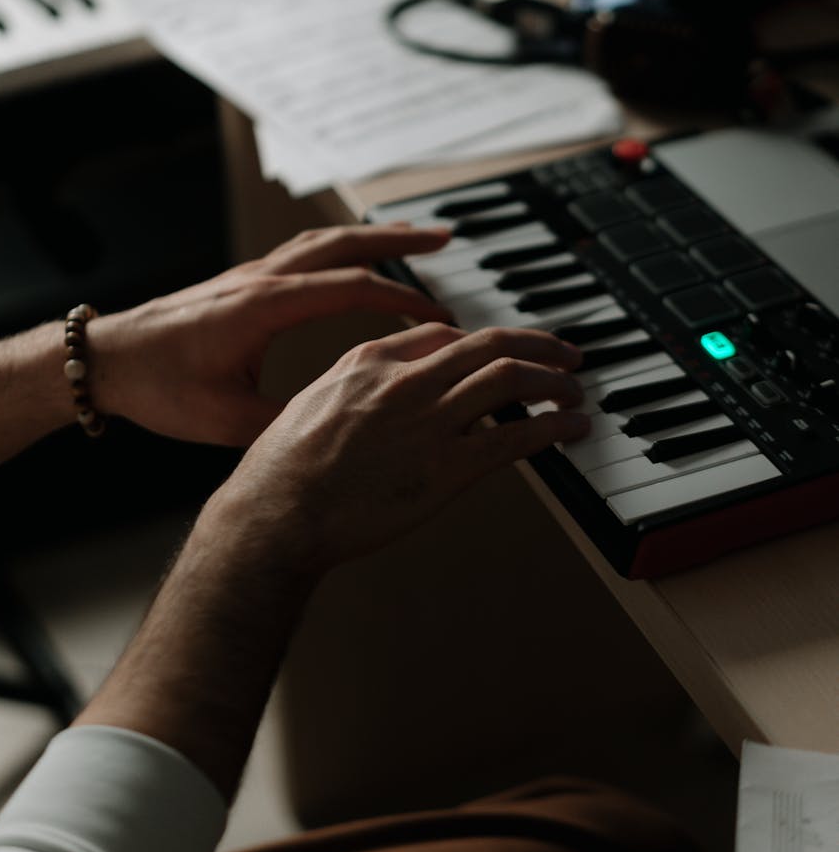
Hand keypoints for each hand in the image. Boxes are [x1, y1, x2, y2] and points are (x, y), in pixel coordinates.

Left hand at [88, 225, 453, 445]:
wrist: (105, 360)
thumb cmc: (159, 388)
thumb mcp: (229, 420)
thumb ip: (288, 419)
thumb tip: (343, 420)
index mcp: (264, 308)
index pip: (353, 288)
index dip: (404, 300)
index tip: (440, 316)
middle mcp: (261, 279)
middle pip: (345, 245)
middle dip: (400, 240)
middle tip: (447, 238)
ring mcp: (250, 275)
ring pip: (322, 241)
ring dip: (370, 235)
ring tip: (412, 236)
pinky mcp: (240, 282)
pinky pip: (301, 251)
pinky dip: (338, 247)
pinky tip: (351, 256)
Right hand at [211, 322, 588, 573]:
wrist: (275, 516)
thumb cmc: (280, 472)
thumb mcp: (311, 405)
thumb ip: (353, 390)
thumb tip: (376, 396)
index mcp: (369, 362)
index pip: (443, 335)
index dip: (484, 342)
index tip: (502, 352)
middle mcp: (406, 381)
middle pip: (489, 344)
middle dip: (537, 346)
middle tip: (564, 355)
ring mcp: (429, 422)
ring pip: (510, 379)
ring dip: (553, 381)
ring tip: (575, 391)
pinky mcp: (447, 468)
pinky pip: (516, 437)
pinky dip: (554, 427)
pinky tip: (573, 428)